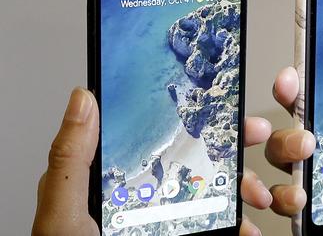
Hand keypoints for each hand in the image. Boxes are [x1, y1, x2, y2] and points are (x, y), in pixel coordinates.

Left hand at [32, 88, 272, 235]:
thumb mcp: (64, 207)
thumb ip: (71, 157)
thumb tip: (83, 100)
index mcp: (119, 174)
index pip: (161, 132)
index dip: (196, 114)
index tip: (224, 103)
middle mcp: (147, 192)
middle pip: (199, 157)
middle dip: (234, 144)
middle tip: (255, 136)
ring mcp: (168, 219)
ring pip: (216, 192)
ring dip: (245, 186)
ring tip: (258, 194)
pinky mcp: (183, 235)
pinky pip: (218, 227)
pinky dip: (240, 226)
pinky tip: (249, 228)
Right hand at [266, 45, 322, 235]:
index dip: (314, 72)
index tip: (305, 62)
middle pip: (299, 113)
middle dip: (287, 96)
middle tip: (295, 91)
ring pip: (283, 152)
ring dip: (284, 144)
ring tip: (306, 151)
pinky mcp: (320, 214)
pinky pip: (286, 200)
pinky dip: (281, 194)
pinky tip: (298, 196)